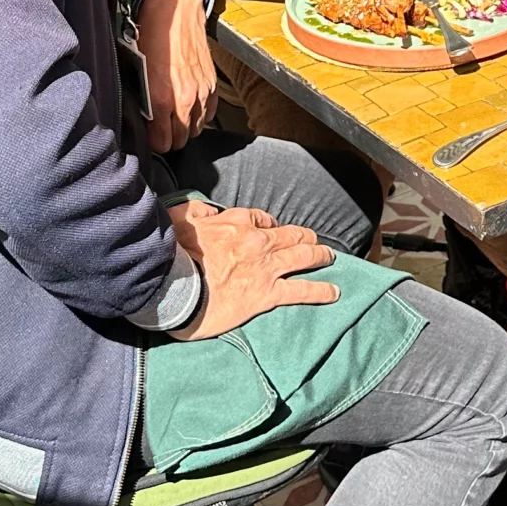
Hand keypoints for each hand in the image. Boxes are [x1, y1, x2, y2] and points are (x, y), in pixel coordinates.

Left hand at [137, 0, 218, 152]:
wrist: (175, 11)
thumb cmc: (151, 35)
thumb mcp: (136, 71)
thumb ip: (143, 101)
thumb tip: (145, 121)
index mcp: (160, 99)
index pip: (162, 143)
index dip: (155, 142)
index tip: (151, 137)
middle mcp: (184, 100)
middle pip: (180, 140)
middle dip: (170, 138)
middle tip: (161, 128)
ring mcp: (201, 93)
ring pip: (195, 130)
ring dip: (185, 127)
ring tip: (175, 118)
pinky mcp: (212, 85)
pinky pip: (208, 114)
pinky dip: (199, 115)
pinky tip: (189, 107)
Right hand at [170, 200, 338, 335]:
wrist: (174, 286)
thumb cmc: (172, 254)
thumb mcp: (180, 219)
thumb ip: (197, 212)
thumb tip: (208, 211)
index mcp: (236, 222)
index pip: (262, 219)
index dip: (270, 225)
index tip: (273, 229)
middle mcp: (257, 241)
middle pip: (289, 235)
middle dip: (303, 236)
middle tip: (312, 240)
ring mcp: (265, 267)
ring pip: (301, 257)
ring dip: (319, 255)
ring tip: (329, 256)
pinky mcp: (267, 294)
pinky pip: (300, 290)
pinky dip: (320, 290)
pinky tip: (334, 292)